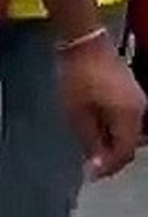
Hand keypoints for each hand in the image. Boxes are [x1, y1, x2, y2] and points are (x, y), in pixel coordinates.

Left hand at [57, 35, 144, 178]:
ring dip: (111, 142)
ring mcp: (138, 101)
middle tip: (89, 163)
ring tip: (90, 146)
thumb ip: (89, 139)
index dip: (108, 166)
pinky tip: (96, 128)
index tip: (90, 175)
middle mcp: (141, 111)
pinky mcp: (131, 93)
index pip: (124, 152)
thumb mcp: (77, 112)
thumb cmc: (77, 76)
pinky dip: (113, 129)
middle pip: (129, 144)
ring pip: (129, 133)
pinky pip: (126, 120)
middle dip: (110, 156)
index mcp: (129, 117)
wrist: (84, 42)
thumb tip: (95, 163)